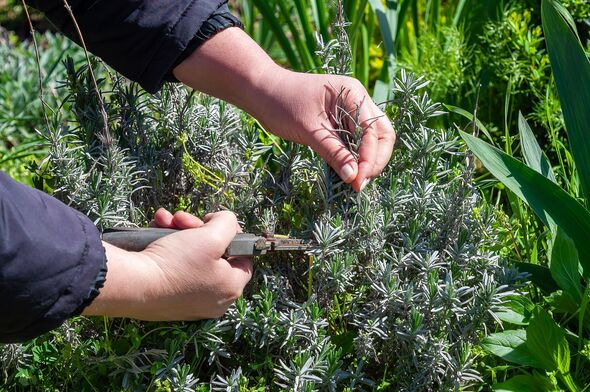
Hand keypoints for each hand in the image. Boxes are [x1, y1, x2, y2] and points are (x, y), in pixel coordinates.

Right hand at [83, 209, 251, 320]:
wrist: (132, 285)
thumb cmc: (177, 262)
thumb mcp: (212, 235)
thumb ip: (228, 224)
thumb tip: (226, 222)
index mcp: (230, 288)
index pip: (244, 259)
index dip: (231, 237)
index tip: (214, 224)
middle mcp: (213, 300)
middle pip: (214, 254)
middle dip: (197, 229)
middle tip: (183, 219)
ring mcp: (189, 301)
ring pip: (190, 256)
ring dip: (178, 232)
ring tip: (164, 220)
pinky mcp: (166, 299)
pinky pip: (173, 267)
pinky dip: (165, 246)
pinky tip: (155, 228)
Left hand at [255, 71, 394, 190]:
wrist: (260, 91)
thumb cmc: (282, 103)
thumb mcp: (309, 130)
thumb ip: (334, 153)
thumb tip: (354, 178)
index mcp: (352, 94)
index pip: (374, 131)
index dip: (370, 159)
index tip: (358, 181)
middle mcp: (357, 100)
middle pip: (382, 134)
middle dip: (376, 160)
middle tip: (359, 184)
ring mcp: (351, 110)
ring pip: (372, 139)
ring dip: (367, 161)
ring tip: (354, 182)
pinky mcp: (341, 121)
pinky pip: (356, 141)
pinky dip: (355, 157)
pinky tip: (347, 172)